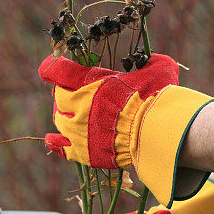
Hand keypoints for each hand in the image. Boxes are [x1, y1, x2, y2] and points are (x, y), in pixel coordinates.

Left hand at [38, 52, 213, 206]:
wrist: (157, 134)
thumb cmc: (158, 99)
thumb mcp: (160, 70)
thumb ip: (152, 62)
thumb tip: (151, 60)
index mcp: (92, 82)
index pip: (58, 70)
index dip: (55, 67)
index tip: (57, 67)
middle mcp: (79, 105)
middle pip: (59, 97)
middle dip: (64, 95)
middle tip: (74, 96)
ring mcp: (79, 130)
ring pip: (60, 120)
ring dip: (64, 116)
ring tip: (73, 117)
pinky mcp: (84, 152)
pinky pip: (61, 148)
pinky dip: (55, 143)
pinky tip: (52, 140)